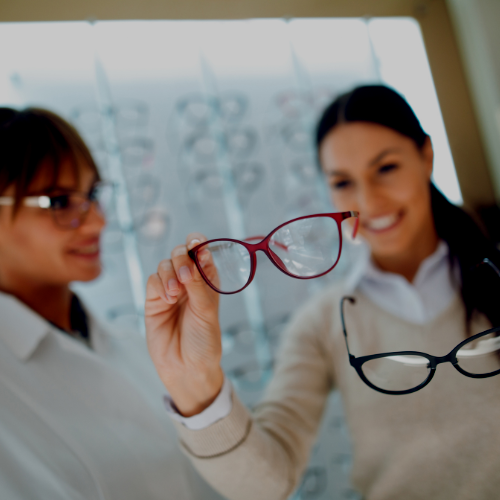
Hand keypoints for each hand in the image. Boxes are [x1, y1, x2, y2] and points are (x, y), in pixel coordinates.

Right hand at [145, 233, 223, 416]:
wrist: (186, 368)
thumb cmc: (203, 340)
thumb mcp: (207, 311)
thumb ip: (200, 284)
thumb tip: (195, 257)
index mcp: (208, 281)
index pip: (202, 252)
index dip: (198, 244)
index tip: (196, 243)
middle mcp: (190, 282)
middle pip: (181, 253)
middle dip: (182, 259)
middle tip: (186, 276)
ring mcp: (171, 290)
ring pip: (165, 264)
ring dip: (170, 274)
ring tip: (176, 294)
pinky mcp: (154, 300)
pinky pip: (152, 280)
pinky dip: (159, 285)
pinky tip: (168, 300)